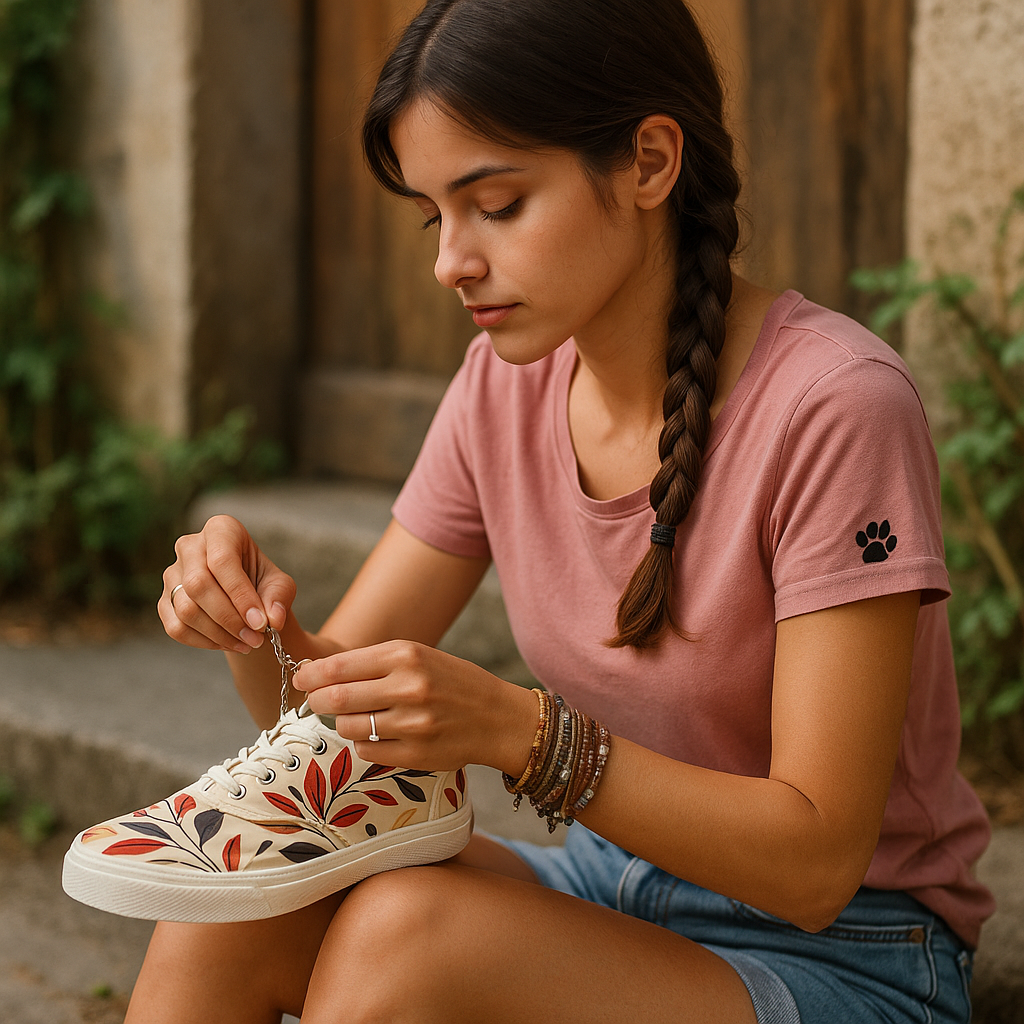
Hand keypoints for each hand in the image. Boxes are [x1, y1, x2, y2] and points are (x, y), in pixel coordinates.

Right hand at [159, 515, 296, 654]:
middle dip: (229, 618)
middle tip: (255, 638)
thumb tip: (273, 619)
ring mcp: (172, 574)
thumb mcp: (279, 585)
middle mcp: (190, 546)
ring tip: (247, 642)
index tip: (260, 622)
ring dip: (219, 633)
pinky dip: (203, 641)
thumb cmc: (262, 583)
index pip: (222, 560)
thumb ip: (278, 598)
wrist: (245, 599)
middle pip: (198, 585)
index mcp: (221, 530)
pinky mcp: (164, 601)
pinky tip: (227, 642)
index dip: (241, 595)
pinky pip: (176, 627)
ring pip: (186, 609)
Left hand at [293, 640, 537, 774]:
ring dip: (344, 722)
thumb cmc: (452, 682)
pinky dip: (365, 743)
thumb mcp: (419, 657)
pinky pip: (367, 751)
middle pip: (336, 699)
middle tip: (315, 700)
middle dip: (317, 700)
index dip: (311, 674)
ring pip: (349, 727)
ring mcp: (412, 724)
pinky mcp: (415, 754)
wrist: (498, 717)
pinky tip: (380, 734)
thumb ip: (374, 663)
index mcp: (406, 655)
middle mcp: (408, 688)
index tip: (300, 678)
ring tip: (359, 716)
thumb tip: (321, 674)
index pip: (340, 666)